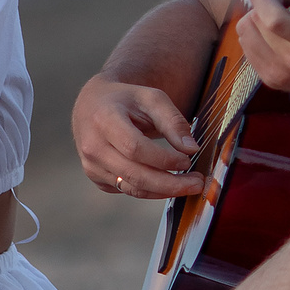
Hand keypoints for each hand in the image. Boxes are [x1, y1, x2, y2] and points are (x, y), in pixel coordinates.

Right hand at [73, 75, 202, 197]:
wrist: (92, 105)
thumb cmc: (126, 100)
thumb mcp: (151, 98)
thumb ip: (173, 121)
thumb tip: (191, 149)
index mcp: (103, 121)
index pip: (135, 148)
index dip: (164, 159)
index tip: (188, 160)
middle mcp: (92, 146)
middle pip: (135, 175)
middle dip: (170, 183)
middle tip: (197, 183)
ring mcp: (91, 165)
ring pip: (132, 188)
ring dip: (164, 191)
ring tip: (189, 186)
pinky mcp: (95, 176)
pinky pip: (127, 190)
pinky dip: (151, 190)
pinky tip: (167, 183)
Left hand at [235, 0, 289, 107]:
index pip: (274, 20)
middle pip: (255, 24)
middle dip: (265, 4)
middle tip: (288, 1)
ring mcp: (280, 76)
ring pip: (246, 35)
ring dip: (258, 18)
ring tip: (283, 16)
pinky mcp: (273, 82)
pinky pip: (248, 49)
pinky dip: (257, 34)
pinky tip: (276, 32)